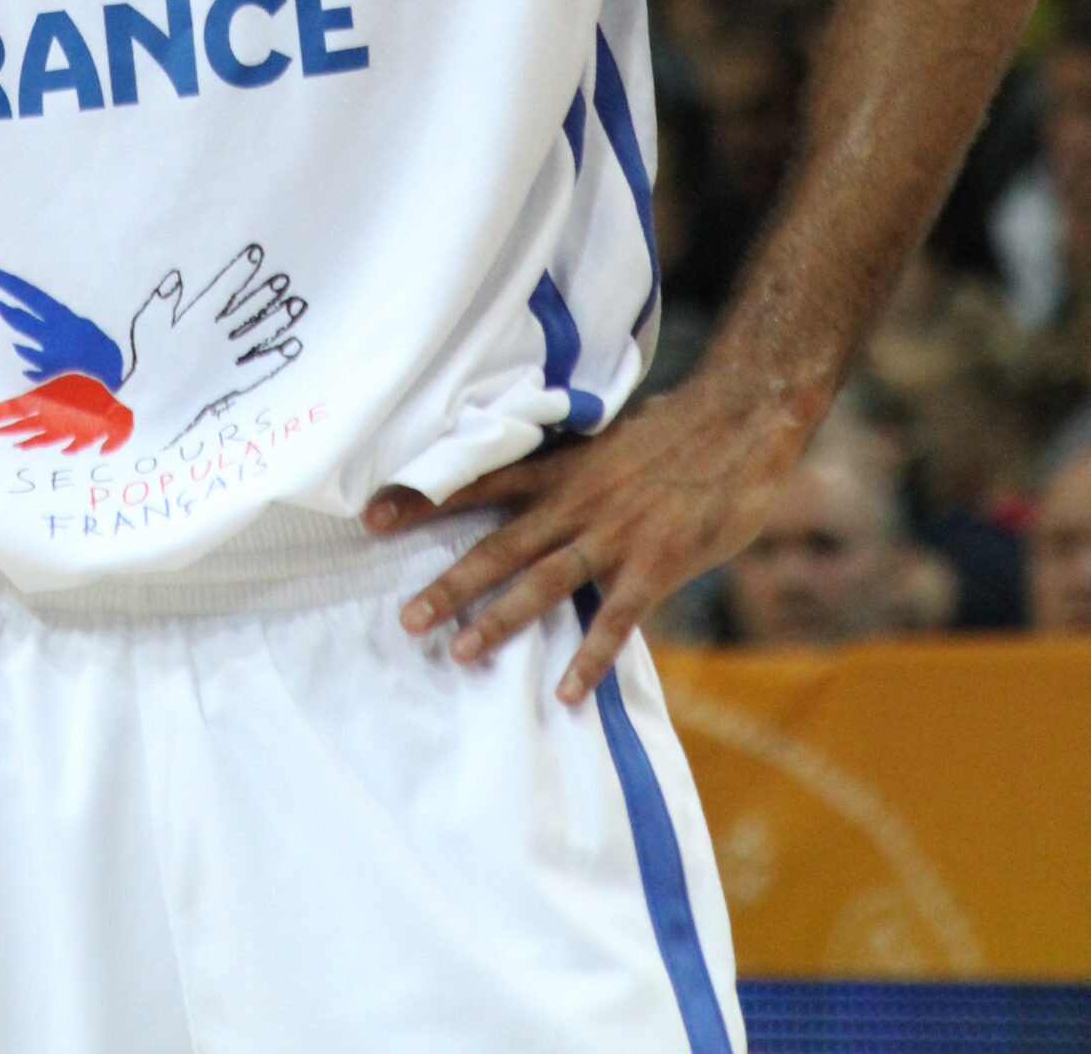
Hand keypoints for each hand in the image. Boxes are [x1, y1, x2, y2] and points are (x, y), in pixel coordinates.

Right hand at [124, 243, 305, 445]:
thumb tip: (177, 277)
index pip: (224, 288)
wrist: (155, 404)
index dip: (241, 269)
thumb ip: (162, 300)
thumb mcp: (146, 325)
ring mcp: (228, 359)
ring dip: (279, 319)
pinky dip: (278, 357)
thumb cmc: (148, 361)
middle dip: (267, 292)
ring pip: (259, 334)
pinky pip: (260, 366)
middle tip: (285, 280)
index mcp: (197, 319)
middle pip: (247, 309)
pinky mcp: (233, 379)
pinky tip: (294, 346)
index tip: (257, 253)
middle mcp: (217, 336)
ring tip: (298, 305)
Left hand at [362, 375, 810, 703]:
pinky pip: (616, 618)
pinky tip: (567, 692)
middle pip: (500, 547)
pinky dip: (591, 657)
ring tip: (461, 653)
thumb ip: (565, 473)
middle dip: (450, 584)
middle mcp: (576, 503)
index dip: (425, 500)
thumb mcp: (605, 444)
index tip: (372, 517)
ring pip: (544, 583)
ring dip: (501, 619)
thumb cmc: (674, 433)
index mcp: (560, 471)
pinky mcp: (657, 563)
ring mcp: (615, 535)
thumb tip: (524, 489)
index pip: (478, 484)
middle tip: (407, 619)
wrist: (740, 420)